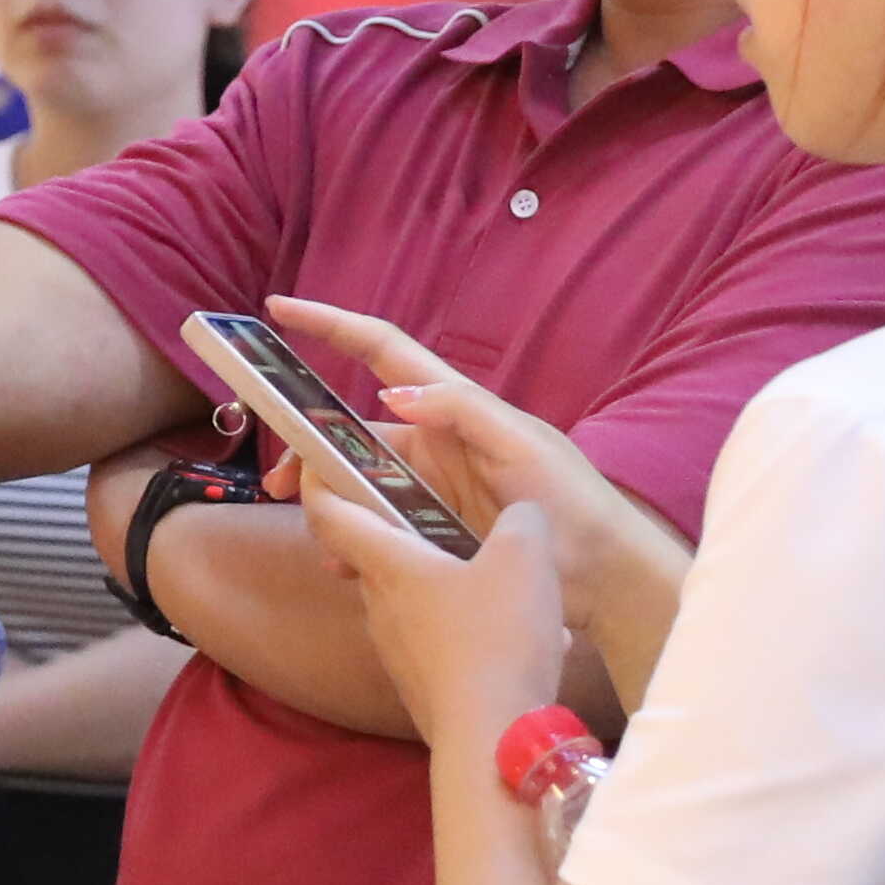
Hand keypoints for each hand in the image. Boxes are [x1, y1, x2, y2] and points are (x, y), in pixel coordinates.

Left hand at [249, 380, 574, 752]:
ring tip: (507, 581)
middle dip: (399, 525)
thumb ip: (520, 519)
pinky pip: (439, 637)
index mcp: (388, 563)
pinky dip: (470, 625)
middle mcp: (379, 603)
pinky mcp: (420, 683)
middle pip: (371, 551)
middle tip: (440, 508)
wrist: (494, 739)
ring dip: (449, 578)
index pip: (328, 510)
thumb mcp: (525, 555)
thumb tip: (519, 516)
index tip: (323, 457)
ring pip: (411, 595)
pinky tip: (523, 638)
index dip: (318, 476)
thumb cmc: (497, 637)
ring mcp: (396, 648)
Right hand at [262, 299, 644, 571]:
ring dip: (329, 504)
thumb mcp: (522, 445)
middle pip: (352, 431)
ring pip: (357, 484)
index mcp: (452, 407)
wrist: (604, 576)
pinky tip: (346, 564)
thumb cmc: (572, 501)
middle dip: (309, 450)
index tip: (280, 308)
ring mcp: (430, 488)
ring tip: (321, 539)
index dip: (332, 326)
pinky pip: (377, 527)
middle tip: (281, 486)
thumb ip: (462, 410)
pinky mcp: (432, 531)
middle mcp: (433, 441)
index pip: (382, 350)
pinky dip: (355, 540)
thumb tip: (391, 390)